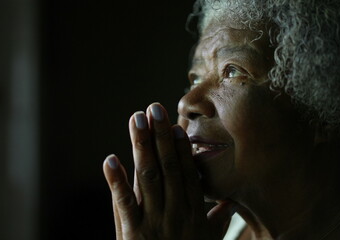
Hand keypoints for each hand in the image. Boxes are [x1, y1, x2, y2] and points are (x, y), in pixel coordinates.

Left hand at [103, 103, 235, 239]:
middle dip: (161, 137)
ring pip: (148, 178)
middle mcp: (176, 213)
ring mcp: (154, 222)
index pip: (188, 175)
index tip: (176, 127)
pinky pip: (124, 204)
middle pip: (168, 168)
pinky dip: (116, 181)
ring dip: (141, 147)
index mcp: (194, 214)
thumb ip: (217, 220)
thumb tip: (230, 202)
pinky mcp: (132, 234)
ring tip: (136, 120)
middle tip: (154, 109)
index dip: (180, 150)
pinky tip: (110, 160)